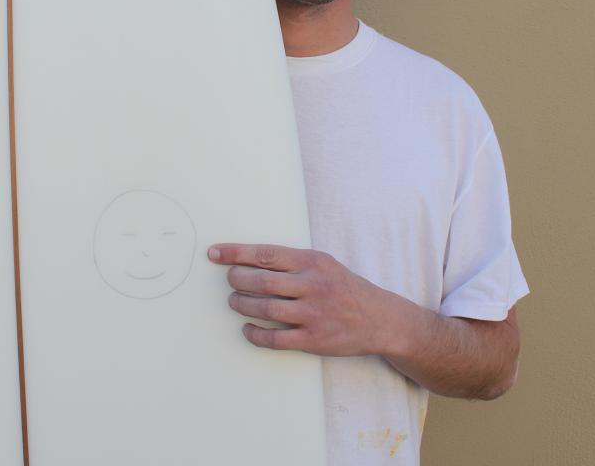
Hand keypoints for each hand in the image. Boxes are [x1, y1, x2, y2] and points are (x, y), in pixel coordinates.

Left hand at [207, 243, 410, 356]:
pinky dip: (255, 334)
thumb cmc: (344, 288)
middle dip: (237, 280)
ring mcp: (314, 314)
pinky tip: (247, 328)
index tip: (214, 253)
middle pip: (262, 281)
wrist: (380, 319)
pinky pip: (275, 338)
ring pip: (265, 309)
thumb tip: (249, 260)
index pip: (266, 254)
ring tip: (235, 301)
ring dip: (242, 305)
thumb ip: (292, 262)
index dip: (236, 253)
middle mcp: (313, 286)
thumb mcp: (324, 265)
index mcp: (313, 262)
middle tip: (230, 280)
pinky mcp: (314, 340)